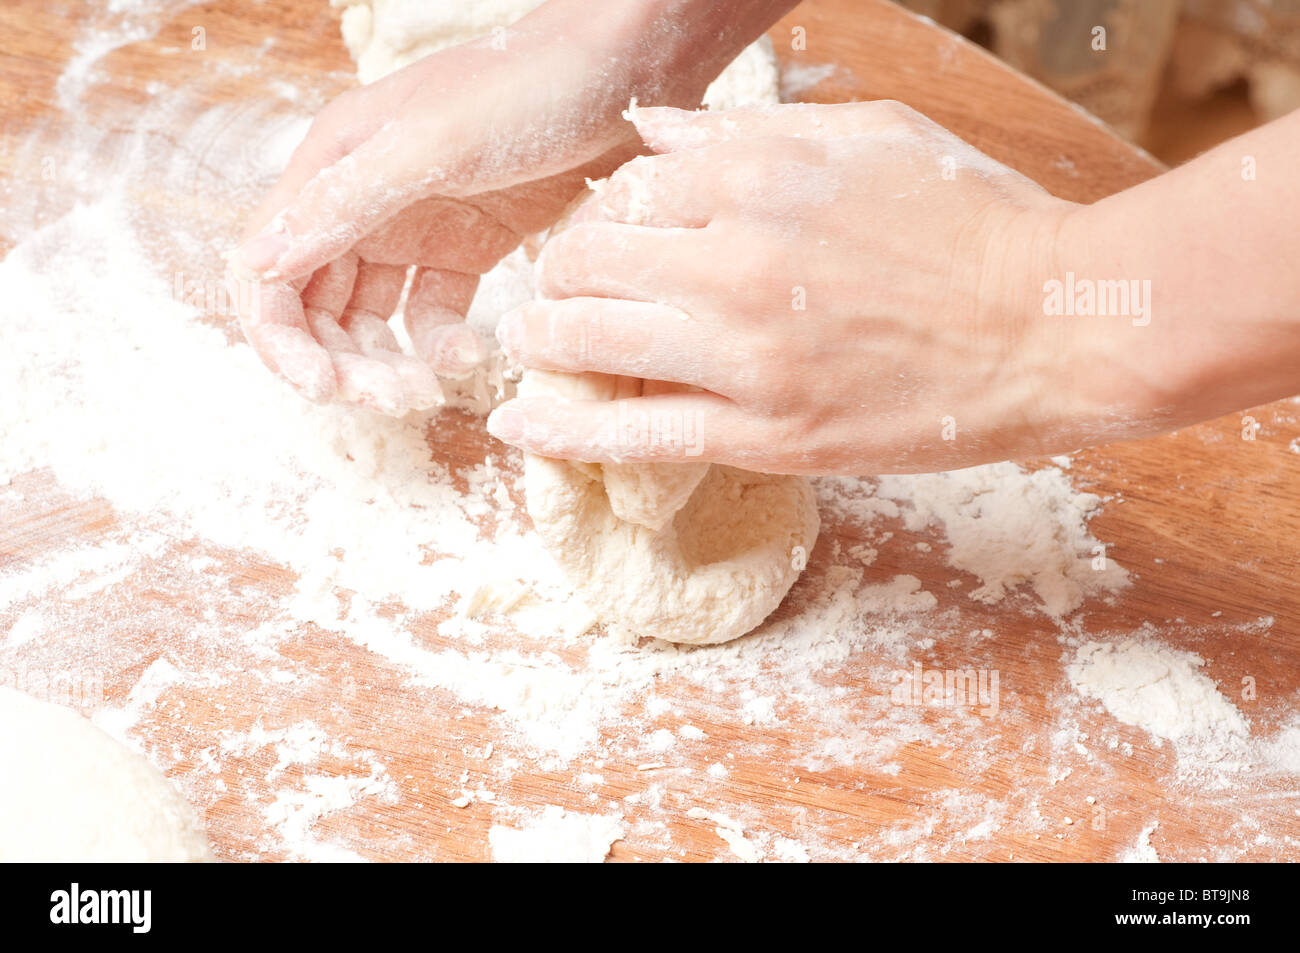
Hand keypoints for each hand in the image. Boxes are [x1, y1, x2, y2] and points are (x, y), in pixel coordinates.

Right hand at [227, 21, 645, 414]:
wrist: (617, 74)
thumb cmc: (522, 89)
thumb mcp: (429, 146)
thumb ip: (343, 205)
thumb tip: (258, 264)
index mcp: (329, 168)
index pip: (268, 270)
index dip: (283, 337)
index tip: (325, 386)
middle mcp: (359, 202)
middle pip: (317, 307)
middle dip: (342, 362)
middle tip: (392, 397)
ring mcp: (413, 228)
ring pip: (371, 319)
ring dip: (385, 363)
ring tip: (426, 390)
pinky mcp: (465, 247)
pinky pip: (433, 313)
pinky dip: (442, 343)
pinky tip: (472, 353)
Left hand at [487, 100, 1081, 473]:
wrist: (1056, 325)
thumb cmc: (974, 224)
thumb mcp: (869, 139)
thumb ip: (744, 136)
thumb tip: (647, 131)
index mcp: (758, 177)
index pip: (625, 189)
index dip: (603, 214)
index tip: (607, 236)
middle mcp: (733, 260)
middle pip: (587, 262)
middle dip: (560, 274)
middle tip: (557, 291)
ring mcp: (744, 355)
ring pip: (591, 341)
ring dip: (545, 340)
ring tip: (532, 344)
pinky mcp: (764, 434)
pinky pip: (634, 434)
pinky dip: (564, 429)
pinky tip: (518, 425)